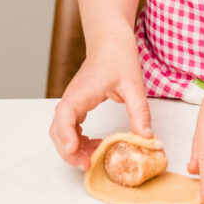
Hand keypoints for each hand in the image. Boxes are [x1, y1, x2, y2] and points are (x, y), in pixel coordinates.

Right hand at [49, 35, 151, 169]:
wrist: (110, 39)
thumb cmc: (118, 55)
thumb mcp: (133, 84)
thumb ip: (139, 111)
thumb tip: (146, 137)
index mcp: (82, 91)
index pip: (64, 115)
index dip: (66, 135)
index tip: (74, 150)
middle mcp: (72, 97)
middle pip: (57, 129)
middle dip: (68, 151)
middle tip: (88, 165)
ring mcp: (73, 101)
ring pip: (60, 130)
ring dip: (72, 147)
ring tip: (94, 158)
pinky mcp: (78, 103)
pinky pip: (69, 126)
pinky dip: (78, 140)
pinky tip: (95, 144)